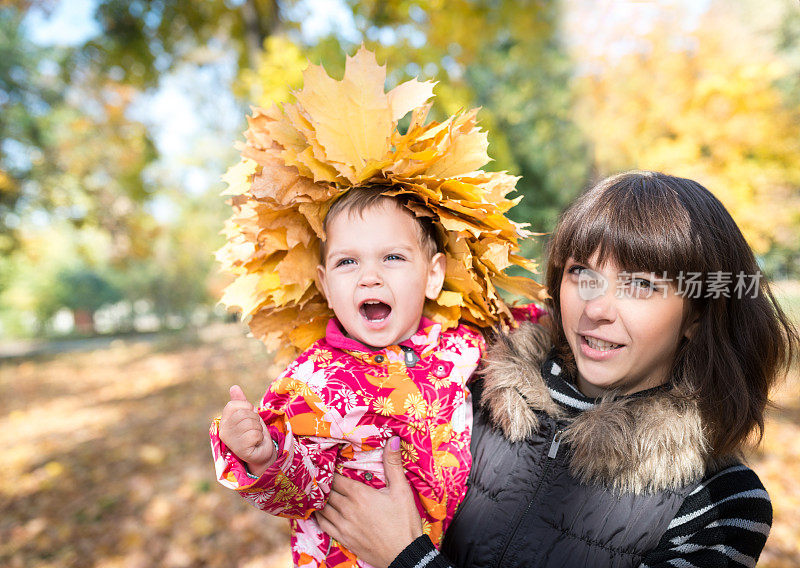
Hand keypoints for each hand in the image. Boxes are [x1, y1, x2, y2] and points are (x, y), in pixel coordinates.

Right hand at [218, 385, 274, 476]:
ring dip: (258, 429)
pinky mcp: (240, 449)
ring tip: (255, 437)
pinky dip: (259, 438)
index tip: (249, 419)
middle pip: (244, 413)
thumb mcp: (248, 415)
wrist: (262, 453)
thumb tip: (234, 387)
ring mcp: (230, 441)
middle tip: (253, 430)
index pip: (234, 404)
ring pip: (250, 423)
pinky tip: (255, 444)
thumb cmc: (254, 432)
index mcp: (223, 422)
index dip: (247, 409)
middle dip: (255, 420)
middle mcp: (223, 431)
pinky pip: (254, 434)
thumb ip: (241, 402)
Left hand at [316, 437, 422, 567]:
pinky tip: (317, 511)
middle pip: (327, 491)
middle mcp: (347, 508)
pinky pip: (323, 524)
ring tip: (316, 490)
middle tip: (318, 475)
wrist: (405, 554)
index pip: (335, 478)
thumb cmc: (404, 522)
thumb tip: (394, 439)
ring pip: (322, 507)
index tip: (325, 464)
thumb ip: (393, 464)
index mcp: (360, 494)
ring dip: (318, 498)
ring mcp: (343, 525)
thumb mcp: (402, 490)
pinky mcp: (343, 539)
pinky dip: (317, 515)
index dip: (329, 470)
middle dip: (322, 483)